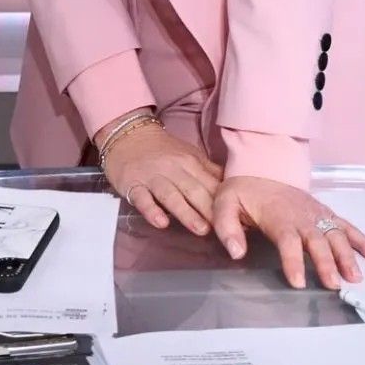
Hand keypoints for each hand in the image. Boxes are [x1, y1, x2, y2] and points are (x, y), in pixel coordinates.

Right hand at [98, 122, 222, 237]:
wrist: (128, 134)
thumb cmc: (162, 150)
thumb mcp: (189, 155)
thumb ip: (209, 171)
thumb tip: (234, 187)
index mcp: (190, 163)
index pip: (210, 184)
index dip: (223, 201)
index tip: (236, 219)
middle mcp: (173, 169)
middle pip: (194, 191)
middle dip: (209, 210)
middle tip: (223, 229)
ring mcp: (152, 177)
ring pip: (171, 195)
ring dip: (186, 213)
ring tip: (200, 230)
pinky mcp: (133, 184)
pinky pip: (142, 198)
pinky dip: (151, 210)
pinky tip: (160, 222)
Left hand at [212, 177, 364, 289]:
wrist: (261, 167)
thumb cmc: (243, 192)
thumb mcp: (224, 205)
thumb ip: (227, 228)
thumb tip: (236, 253)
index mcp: (277, 216)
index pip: (287, 240)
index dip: (294, 261)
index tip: (298, 282)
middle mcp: (302, 216)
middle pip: (317, 241)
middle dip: (326, 263)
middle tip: (334, 285)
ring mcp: (317, 214)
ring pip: (336, 235)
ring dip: (348, 256)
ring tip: (356, 278)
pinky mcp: (326, 213)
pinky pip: (348, 227)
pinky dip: (364, 241)